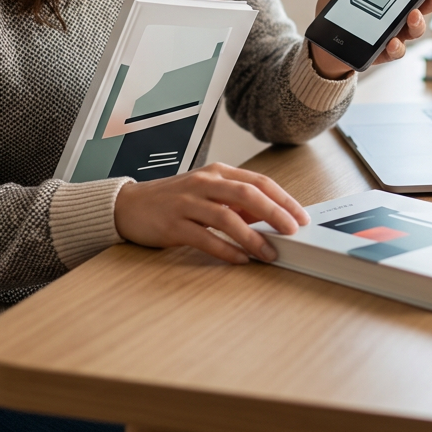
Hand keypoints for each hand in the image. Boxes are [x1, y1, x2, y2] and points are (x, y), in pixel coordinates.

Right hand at [114, 163, 308, 264]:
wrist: (129, 206)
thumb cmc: (174, 200)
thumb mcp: (207, 192)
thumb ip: (236, 201)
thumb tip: (270, 216)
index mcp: (217, 172)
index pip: (258, 181)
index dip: (283, 199)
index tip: (301, 217)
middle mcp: (204, 182)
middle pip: (246, 194)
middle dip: (274, 213)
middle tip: (293, 232)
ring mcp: (187, 202)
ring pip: (227, 216)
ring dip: (252, 237)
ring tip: (270, 254)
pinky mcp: (173, 224)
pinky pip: (205, 238)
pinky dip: (226, 250)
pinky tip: (241, 260)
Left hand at [309, 0, 431, 79]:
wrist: (321, 37)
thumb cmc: (340, 5)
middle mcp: (400, 14)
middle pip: (426, 5)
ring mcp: (395, 33)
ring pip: (415, 29)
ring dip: (419, 22)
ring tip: (413, 15)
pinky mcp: (382, 51)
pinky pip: (395, 51)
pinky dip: (397, 47)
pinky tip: (392, 41)